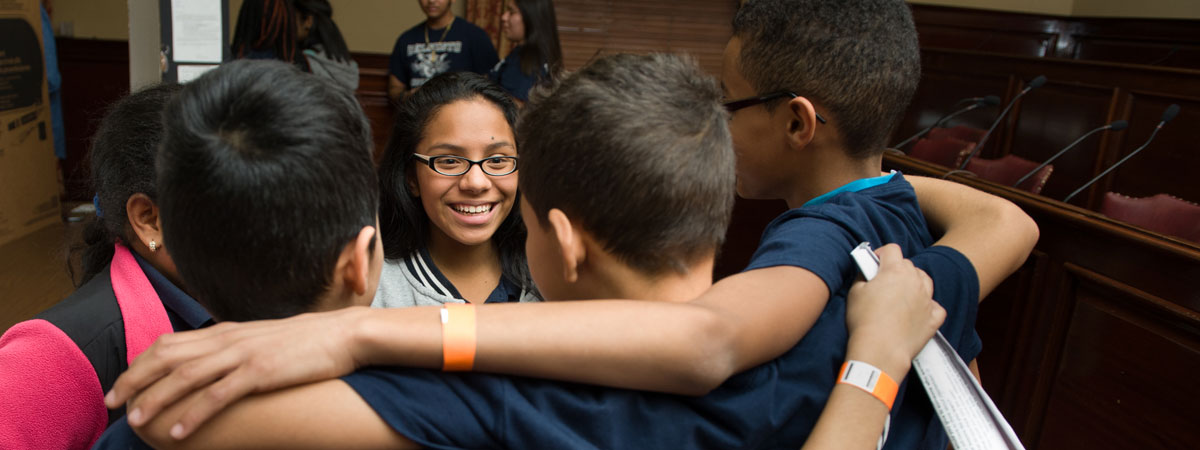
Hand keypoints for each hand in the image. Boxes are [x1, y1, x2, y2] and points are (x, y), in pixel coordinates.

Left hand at [105, 306, 369, 439]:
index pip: (168, 344)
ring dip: (155, 399)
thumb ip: (234, 350)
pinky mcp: (261, 372)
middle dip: (134, 381)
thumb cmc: (306, 342)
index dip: (139, 365)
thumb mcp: (262, 341)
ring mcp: (243, 355)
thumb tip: (213, 365)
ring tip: (136, 421)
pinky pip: (218, 395)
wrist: (344, 334)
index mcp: (226, 332)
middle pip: (166, 357)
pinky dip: (193, 414)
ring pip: (185, 376)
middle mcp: (228, 340)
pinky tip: (177, 433)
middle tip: (112, 403)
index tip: (121, 386)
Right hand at [844, 244, 943, 376]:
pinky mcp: (933, 318)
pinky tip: (916, 312)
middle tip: (883, 283)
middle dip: (896, 270)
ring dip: (913, 284)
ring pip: (924, 281)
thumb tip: (867, 272)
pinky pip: (934, 306)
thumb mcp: (854, 292)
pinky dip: (927, 306)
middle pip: (908, 265)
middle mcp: (915, 280)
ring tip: (900, 295)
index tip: (874, 264)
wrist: (880, 351)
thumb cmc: (864, 321)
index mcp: (895, 270)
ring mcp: (927, 299)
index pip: (892, 249)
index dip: (881, 254)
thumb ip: (863, 276)